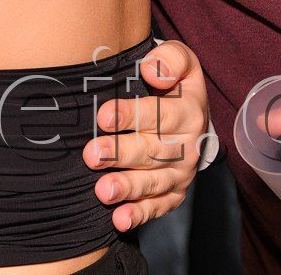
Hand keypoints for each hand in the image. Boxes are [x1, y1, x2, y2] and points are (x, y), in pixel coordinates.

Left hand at [89, 39, 213, 230]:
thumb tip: (153, 70)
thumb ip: (170, 59)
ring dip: (128, 188)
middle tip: (92, 155)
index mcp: (188, 112)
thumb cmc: (172, 83)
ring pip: (154, 183)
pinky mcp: (173, 193)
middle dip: (121, 154)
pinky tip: (120, 220)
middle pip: (153, 152)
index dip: (131, 115)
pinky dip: (140, 214)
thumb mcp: (180, 60)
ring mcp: (180, 173)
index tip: (103, 117)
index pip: (160, 114)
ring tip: (103, 191)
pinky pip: (159, 206)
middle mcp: (187, 145)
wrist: (187, 113)